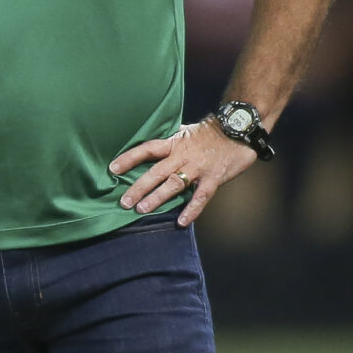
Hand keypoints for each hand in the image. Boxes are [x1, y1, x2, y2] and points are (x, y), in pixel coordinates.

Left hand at [110, 121, 259, 226]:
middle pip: (156, 172)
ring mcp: (198, 168)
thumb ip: (171, 142)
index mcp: (175, 143)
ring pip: (174, 185)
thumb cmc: (212, 131)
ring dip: (157, 198)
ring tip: (142, 210)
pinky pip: (200, 197)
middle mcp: (183, 155)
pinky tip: (181, 222)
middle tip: (124, 201)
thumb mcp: (187, 131)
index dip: (129, 158)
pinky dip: (191, 210)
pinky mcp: (213, 178)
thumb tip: (153, 149)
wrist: (240, 129)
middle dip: (139, 187)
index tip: (112, 168)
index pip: (147, 149)